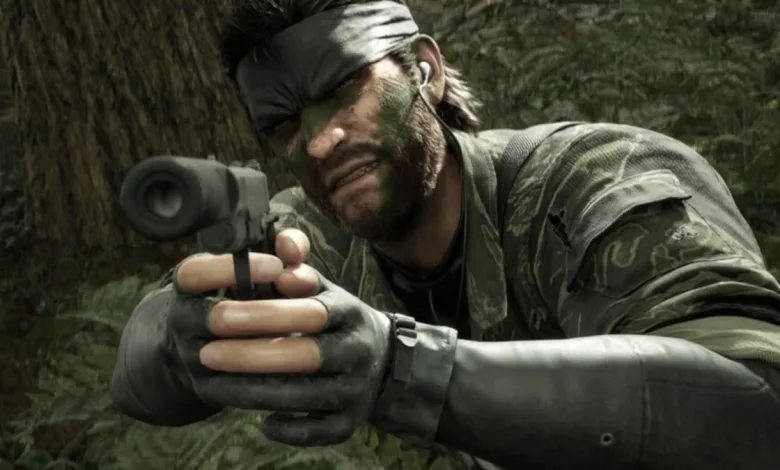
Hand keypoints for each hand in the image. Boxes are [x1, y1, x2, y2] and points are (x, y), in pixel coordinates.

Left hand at [168, 229, 393, 446]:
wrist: (381, 358)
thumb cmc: (333, 317)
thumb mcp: (322, 288)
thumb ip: (297, 270)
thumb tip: (280, 259)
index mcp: (349, 312)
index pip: (309, 312)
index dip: (266, 315)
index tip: (221, 315)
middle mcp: (358, 350)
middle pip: (307, 356)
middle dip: (251, 356)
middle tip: (204, 354)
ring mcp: (357, 389)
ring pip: (305, 397)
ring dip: (256, 393)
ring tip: (213, 386)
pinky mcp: (352, 421)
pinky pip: (319, 431)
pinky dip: (289, 429)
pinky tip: (259, 421)